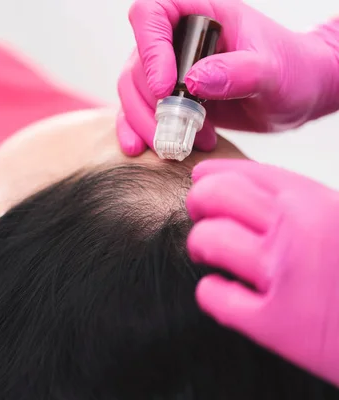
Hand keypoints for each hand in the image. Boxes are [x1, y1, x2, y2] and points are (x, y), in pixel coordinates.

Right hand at [117, 0, 338, 155]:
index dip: (150, 49)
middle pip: (137, 62)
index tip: (167, 89)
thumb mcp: (272, 71)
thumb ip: (238, 72)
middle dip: (150, 102)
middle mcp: (177, 38)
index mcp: (200, 13)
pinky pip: (135, 110)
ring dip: (146, 122)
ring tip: (179, 145)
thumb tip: (193, 80)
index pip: (151, 14)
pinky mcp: (166, 97)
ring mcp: (168, 68)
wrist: (296, 95)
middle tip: (176, 129)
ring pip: (132, 90)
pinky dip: (134, 130)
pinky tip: (140, 149)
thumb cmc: (291, 71)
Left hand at [186, 159, 338, 386]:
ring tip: (209, 253)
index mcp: (318, 201)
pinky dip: (213, 293)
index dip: (216, 175)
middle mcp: (297, 231)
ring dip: (201, 245)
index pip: (247, 173)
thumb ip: (309, 206)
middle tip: (201, 214)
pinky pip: (214, 296)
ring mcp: (284, 276)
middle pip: (214, 196)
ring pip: (207, 241)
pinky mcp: (277, 326)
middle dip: (199, 202)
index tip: (202, 178)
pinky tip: (227, 292)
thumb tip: (258, 197)